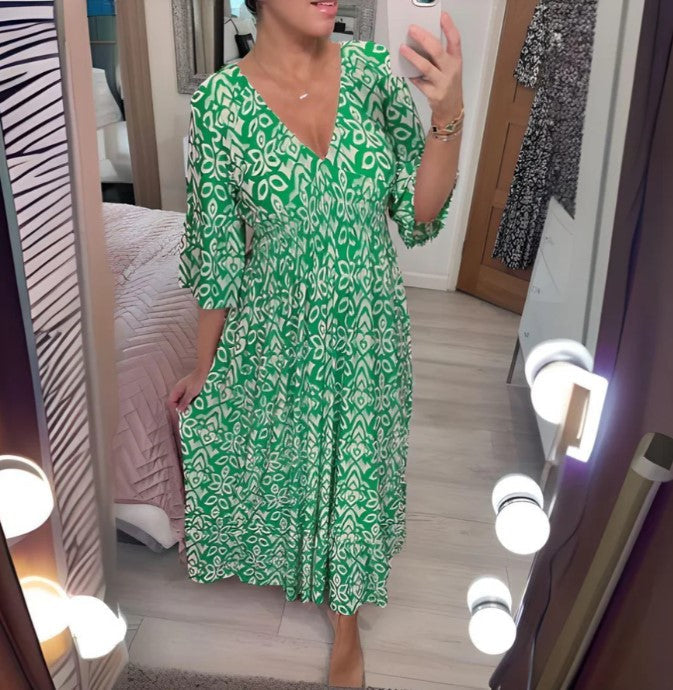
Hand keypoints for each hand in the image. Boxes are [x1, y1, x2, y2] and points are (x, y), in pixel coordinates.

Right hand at [168, 368, 209, 413]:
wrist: (204, 372)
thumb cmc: (197, 381)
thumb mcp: (191, 393)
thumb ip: (184, 401)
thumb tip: (178, 410)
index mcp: (176, 389)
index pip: (171, 401)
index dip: (175, 408)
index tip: (182, 412)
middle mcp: (178, 389)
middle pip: (175, 401)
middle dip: (180, 407)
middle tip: (187, 412)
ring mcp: (183, 388)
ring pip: (181, 399)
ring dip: (185, 404)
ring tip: (191, 408)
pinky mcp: (189, 389)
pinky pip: (186, 397)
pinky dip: (189, 401)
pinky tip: (194, 403)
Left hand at [402, 11, 463, 125]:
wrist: (451, 110)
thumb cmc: (448, 85)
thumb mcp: (449, 68)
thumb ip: (439, 56)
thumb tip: (420, 41)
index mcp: (456, 60)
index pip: (455, 40)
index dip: (449, 27)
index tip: (442, 16)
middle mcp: (451, 70)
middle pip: (437, 51)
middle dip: (424, 38)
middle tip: (412, 30)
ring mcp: (442, 83)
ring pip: (426, 67)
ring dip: (413, 57)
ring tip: (402, 48)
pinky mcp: (434, 94)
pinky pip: (419, 82)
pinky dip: (412, 76)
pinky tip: (406, 71)